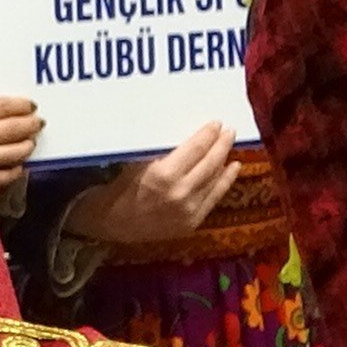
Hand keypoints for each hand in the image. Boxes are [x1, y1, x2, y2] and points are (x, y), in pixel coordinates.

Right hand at [0, 96, 41, 189]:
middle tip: (38, 122)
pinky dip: (15, 171)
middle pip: (12, 128)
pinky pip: (3, 176)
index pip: (3, 106)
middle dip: (30, 124)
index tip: (30, 105)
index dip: (21, 105)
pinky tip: (18, 166)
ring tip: (30, 142)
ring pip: (13, 153)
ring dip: (27, 146)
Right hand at [64, 122, 237, 248]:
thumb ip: (165, 152)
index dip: (208, 134)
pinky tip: (232, 168)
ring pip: (216, 180)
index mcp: (164, 174)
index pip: (196, 148)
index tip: (216, 123)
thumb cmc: (122, 187)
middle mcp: (180, 192)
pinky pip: (214, 198)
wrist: (114, 223)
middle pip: (210, 163)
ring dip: (225, 160)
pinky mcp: (192, 222)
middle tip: (229, 131)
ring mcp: (189, 210)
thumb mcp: (139, 162)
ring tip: (231, 146)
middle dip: (221, 144)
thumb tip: (190, 135)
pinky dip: (225, 181)